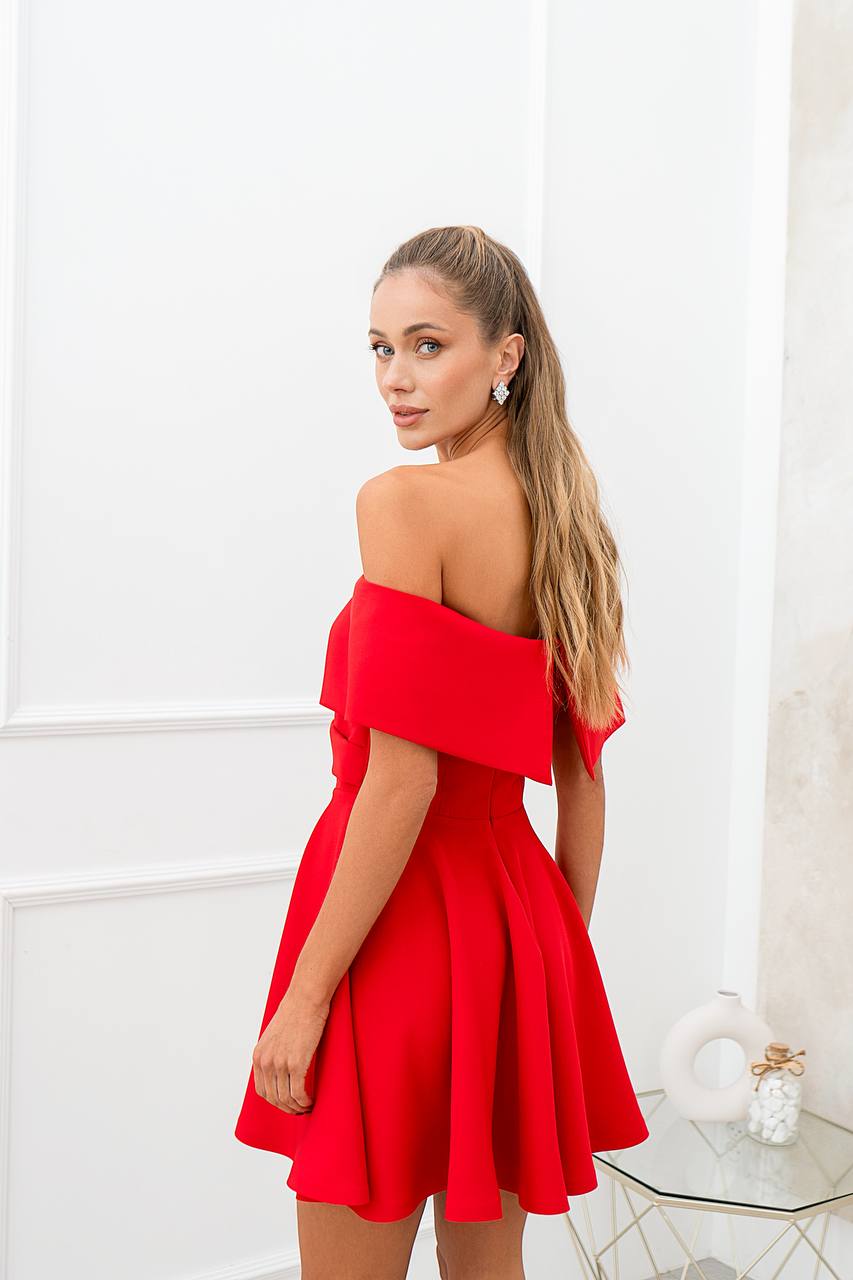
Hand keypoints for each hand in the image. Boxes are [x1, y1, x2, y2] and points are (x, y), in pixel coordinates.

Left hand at [251, 986, 329, 1114]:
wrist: (305, 999)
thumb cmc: (295, 1013)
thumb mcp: (275, 1035)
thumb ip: (273, 1053)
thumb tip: (281, 1070)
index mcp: (258, 1056)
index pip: (262, 1091)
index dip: (275, 1101)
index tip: (287, 1104)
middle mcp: (266, 1062)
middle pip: (274, 1098)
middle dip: (287, 1108)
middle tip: (300, 1110)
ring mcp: (280, 1063)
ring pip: (286, 1098)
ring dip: (297, 1107)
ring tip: (307, 1107)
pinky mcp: (297, 1063)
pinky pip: (298, 1093)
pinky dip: (305, 1102)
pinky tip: (311, 1101)